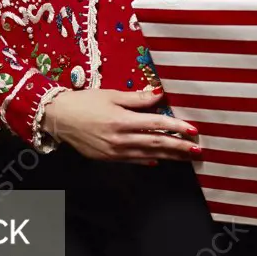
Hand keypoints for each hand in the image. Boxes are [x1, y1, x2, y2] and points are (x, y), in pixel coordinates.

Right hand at [41, 88, 199, 163]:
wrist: (59, 118)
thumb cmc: (84, 102)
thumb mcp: (111, 95)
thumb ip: (136, 98)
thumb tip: (159, 95)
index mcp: (123, 120)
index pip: (157, 124)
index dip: (176, 127)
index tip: (192, 130)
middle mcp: (121, 139)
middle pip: (156, 143)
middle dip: (179, 147)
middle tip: (197, 149)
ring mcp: (114, 151)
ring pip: (148, 154)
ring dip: (168, 156)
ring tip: (185, 157)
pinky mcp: (108, 157)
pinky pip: (132, 160)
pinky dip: (147, 160)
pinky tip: (159, 160)